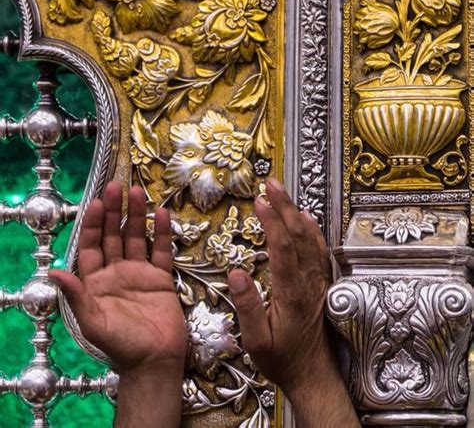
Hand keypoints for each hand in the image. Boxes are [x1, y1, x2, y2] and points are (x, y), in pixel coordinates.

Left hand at [49, 182, 186, 374]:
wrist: (155, 362)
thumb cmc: (121, 346)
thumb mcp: (93, 322)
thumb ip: (76, 295)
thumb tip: (53, 271)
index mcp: (96, 283)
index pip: (91, 246)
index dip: (92, 224)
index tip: (96, 203)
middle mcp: (116, 273)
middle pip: (113, 235)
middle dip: (114, 211)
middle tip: (116, 186)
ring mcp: (139, 274)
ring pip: (136, 237)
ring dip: (136, 215)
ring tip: (138, 191)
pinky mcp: (161, 279)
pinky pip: (161, 251)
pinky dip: (160, 232)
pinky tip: (161, 213)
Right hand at [227, 178, 358, 426]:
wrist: (312, 375)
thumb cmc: (281, 360)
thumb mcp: (256, 341)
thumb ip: (248, 306)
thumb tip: (235, 273)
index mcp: (291, 293)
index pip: (282, 247)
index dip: (271, 221)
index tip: (259, 201)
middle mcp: (308, 282)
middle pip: (298, 234)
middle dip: (284, 205)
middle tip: (271, 183)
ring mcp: (318, 282)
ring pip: (310, 238)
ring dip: (296, 212)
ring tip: (284, 192)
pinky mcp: (322, 285)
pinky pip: (319, 250)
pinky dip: (313, 229)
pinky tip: (307, 218)